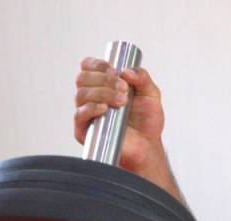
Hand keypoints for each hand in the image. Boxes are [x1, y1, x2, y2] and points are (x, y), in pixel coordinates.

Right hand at [74, 57, 164, 172]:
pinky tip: (105, 109)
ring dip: (103, 93)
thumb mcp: (151, 94)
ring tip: (123, 101)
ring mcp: (86, 112)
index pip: (88, 66)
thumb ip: (143, 78)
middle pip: (83, 78)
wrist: (147, 145)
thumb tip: (126, 70)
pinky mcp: (84, 129)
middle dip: (104, 80)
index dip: (97, 64)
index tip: (114, 70)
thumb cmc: (146, 121)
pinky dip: (91, 108)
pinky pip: (79, 114)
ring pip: (81, 94)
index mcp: (103, 84)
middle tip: (124, 88)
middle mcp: (91, 96)